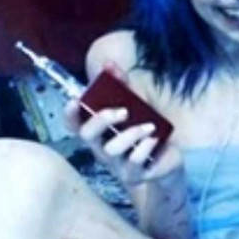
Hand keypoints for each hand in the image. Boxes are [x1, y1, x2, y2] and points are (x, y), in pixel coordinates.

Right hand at [64, 62, 181, 184]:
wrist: (168, 159)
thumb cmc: (144, 131)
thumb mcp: (135, 105)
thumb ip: (122, 85)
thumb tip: (110, 64)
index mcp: (98, 132)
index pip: (74, 124)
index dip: (70, 113)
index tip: (75, 100)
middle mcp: (101, 148)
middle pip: (88, 136)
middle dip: (102, 120)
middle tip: (124, 111)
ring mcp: (115, 164)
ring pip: (111, 150)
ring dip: (130, 134)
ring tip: (149, 125)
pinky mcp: (133, 174)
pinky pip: (133, 163)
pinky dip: (144, 149)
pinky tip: (154, 139)